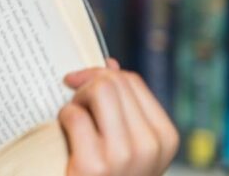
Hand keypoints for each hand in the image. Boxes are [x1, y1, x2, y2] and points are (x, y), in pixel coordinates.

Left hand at [59, 59, 177, 175]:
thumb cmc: (110, 175)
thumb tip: (110, 63)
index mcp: (164, 138)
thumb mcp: (126, 144)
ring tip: (73, 121)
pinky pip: (74, 115)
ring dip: (76, 100)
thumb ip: (122, 106)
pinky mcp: (95, 166)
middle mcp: (150, 146)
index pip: (131, 81)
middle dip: (86, 85)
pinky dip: (63, 118)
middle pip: (113, 81)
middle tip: (74, 105)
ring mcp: (125, 157)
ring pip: (98, 90)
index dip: (101, 74)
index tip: (81, 85)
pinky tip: (65, 136)